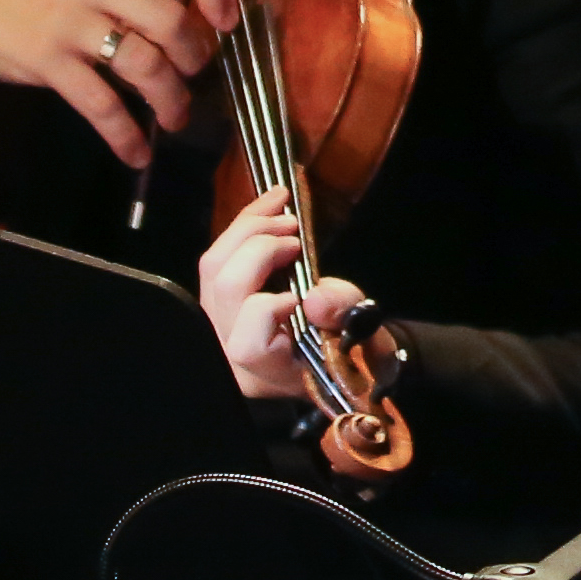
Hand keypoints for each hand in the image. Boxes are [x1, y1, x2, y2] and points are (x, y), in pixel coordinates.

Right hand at [0, 0, 232, 168]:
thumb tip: (182, 16)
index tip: (225, 19)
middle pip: (168, 19)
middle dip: (193, 56)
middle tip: (194, 74)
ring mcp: (70, 22)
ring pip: (143, 65)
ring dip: (170, 99)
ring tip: (175, 117)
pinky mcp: (48, 62)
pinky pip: (100, 105)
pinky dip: (124, 134)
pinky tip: (135, 151)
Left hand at [192, 188, 369, 408]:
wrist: (341, 355)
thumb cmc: (354, 349)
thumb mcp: (367, 337)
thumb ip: (345, 316)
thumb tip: (316, 296)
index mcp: (267, 372)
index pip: (249, 343)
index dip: (269, 309)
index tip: (303, 293)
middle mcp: (231, 352)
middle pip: (226, 288)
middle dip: (259, 246)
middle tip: (294, 226)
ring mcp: (218, 324)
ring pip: (213, 267)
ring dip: (247, 228)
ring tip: (282, 207)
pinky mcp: (218, 300)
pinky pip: (218, 257)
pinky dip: (244, 227)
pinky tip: (270, 207)